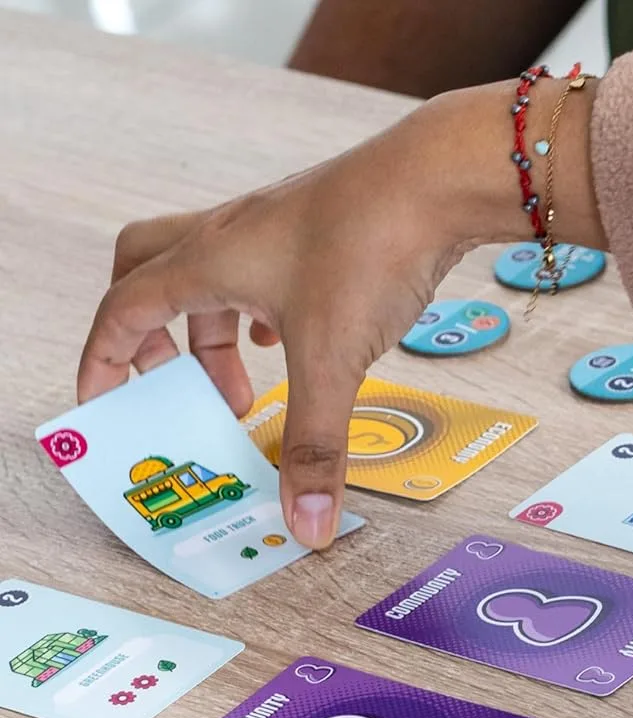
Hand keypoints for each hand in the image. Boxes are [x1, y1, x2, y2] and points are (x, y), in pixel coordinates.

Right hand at [78, 82, 601, 548]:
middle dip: (147, 337)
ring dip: (211, 333)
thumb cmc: (368, 249)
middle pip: (148, 274)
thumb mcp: (332, 362)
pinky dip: (260, 314)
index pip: (123, 308)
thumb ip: (315, 447)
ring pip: (212, 277)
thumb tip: (305, 523)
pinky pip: (263, 271)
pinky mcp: (318, 230)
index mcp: (207, 261)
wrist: (434, 179)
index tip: (99, 402)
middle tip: (171, 389)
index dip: (103, 359)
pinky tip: (290, 342)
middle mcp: (229, 234)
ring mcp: (274, 227)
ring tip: (243, 391)